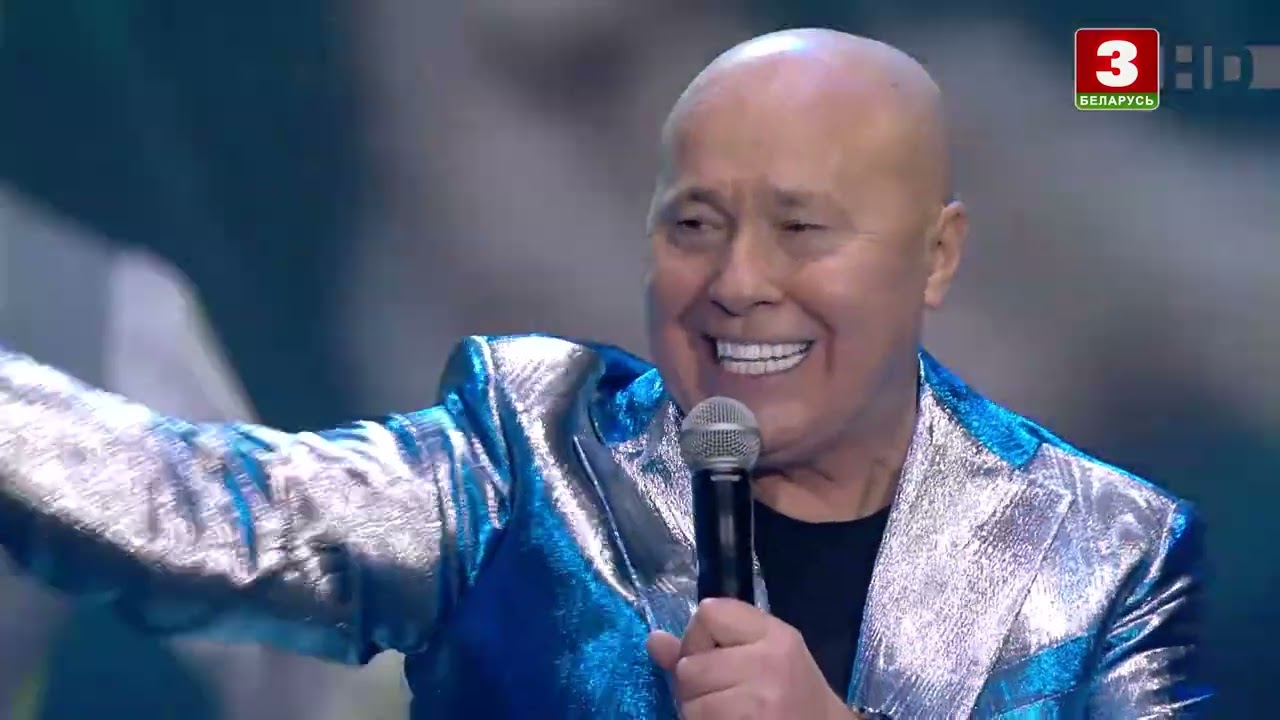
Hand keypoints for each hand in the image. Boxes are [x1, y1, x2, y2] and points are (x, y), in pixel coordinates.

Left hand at [646, 598, 857, 719]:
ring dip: (698, 711)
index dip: (700, 638)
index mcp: (774, 635)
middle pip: (690, 664)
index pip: (708, 613)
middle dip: (696, 683)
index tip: (717, 658)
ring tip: (728, 713)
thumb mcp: (762, 657)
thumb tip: (653, 641)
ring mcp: (758, 701)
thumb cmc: (791, 694)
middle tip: (724, 695)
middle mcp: (767, 663)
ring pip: (689, 701)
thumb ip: (709, 645)